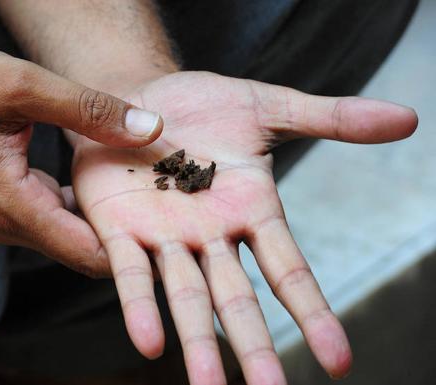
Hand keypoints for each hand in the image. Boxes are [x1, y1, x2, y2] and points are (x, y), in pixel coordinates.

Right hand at [0, 44, 162, 274]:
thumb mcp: (22, 85)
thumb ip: (88, 109)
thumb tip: (149, 127)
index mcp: (10, 203)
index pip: (86, 253)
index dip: (134, 251)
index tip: (173, 236)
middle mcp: (5, 224)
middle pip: (82, 252)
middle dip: (128, 238)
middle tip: (172, 212)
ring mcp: (1, 219)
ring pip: (69, 238)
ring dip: (106, 222)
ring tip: (147, 196)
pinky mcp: (1, 207)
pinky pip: (52, 220)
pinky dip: (80, 208)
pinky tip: (104, 182)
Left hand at [71, 72, 416, 383]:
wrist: (137, 96)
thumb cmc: (203, 107)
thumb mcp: (269, 107)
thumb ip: (329, 119)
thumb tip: (408, 119)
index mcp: (250, 211)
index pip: (288, 271)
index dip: (313, 313)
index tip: (339, 362)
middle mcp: (210, 235)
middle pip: (237, 299)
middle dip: (255, 346)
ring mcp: (163, 236)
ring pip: (186, 297)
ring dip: (199, 343)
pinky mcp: (118, 228)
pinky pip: (131, 273)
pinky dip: (139, 306)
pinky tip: (150, 342)